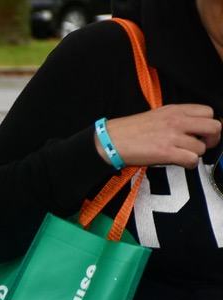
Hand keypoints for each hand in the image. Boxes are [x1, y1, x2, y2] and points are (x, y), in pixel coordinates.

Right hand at [103, 104, 220, 169]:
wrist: (112, 140)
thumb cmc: (131, 130)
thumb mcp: (158, 114)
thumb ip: (178, 117)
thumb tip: (195, 126)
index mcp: (176, 110)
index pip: (209, 112)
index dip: (209, 124)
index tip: (202, 132)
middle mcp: (177, 121)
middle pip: (214, 127)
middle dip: (212, 139)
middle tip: (202, 144)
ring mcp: (172, 137)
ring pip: (202, 147)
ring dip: (196, 154)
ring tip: (183, 154)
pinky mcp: (166, 152)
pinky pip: (192, 159)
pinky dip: (190, 164)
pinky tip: (180, 162)